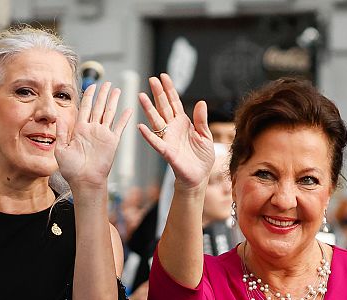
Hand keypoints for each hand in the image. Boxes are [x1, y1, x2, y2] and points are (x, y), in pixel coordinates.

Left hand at [55, 82, 132, 190]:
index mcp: (79, 130)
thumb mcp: (61, 149)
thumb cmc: (72, 170)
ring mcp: (103, 135)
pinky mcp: (112, 141)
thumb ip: (61, 132)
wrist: (84, 181)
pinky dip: (124, 118)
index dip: (88, 96)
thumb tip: (58, 117)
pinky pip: (119, 127)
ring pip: (109, 113)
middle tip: (106, 83)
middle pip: (98, 107)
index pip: (85, 108)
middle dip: (102, 94)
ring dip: (113, 101)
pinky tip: (128, 109)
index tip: (91, 86)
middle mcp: (92, 130)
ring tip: (116, 90)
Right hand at [137, 73, 215, 189]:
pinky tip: (141, 127)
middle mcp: (173, 129)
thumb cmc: (201, 159)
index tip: (163, 76)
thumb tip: (201, 102)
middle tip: (151, 79)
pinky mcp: (167, 152)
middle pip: (164, 107)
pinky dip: (148, 135)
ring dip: (149, 109)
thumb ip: (201, 120)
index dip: (169, 89)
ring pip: (156, 121)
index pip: (174, 102)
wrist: (199, 177)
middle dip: (158, 93)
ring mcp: (168, 139)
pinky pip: (156, 142)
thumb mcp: (205, 136)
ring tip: (141, 96)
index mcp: (183, 123)